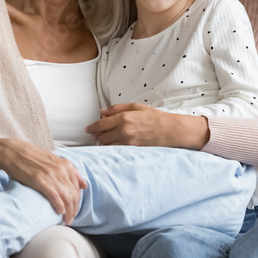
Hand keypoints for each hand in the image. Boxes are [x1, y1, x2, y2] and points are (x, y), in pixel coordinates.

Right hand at [0, 139, 86, 225]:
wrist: (13, 152)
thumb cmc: (33, 158)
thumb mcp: (55, 161)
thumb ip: (71, 172)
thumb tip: (85, 185)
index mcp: (67, 165)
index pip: (77, 188)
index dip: (77, 202)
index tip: (74, 211)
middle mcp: (62, 170)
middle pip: (74, 195)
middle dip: (74, 209)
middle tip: (70, 219)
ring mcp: (52, 175)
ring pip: (67, 198)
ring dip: (68, 212)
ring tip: (66, 220)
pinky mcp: (41, 181)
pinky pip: (55, 197)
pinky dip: (59, 206)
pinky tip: (60, 212)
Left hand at [85, 104, 208, 148]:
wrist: (169, 130)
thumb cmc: (154, 117)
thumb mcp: (135, 106)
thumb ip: (116, 108)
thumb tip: (102, 112)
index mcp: (124, 118)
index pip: (100, 125)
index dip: (92, 127)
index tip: (88, 129)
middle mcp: (124, 131)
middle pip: (101, 137)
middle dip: (98, 135)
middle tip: (98, 132)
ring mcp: (128, 143)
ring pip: (108, 145)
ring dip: (105, 141)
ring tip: (109, 137)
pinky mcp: (132, 150)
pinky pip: (116, 150)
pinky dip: (113, 146)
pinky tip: (115, 143)